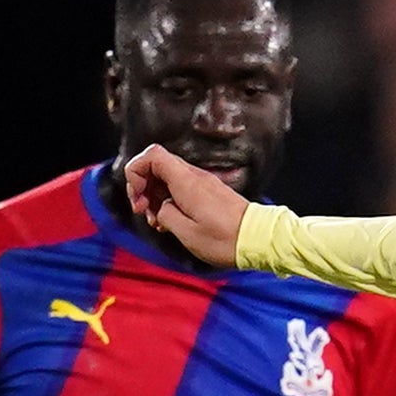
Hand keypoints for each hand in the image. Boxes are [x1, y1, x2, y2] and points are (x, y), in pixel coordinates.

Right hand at [122, 146, 249, 266]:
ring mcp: (203, 183)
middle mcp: (194, 176)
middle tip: (143, 211)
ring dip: (155, 196)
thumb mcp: (186, 232)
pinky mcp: (209, 192)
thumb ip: (164, 215)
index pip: (151, 155)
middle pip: (156, 165)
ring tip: (157, 221)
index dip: (136, 172)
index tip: (139, 199)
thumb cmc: (225, 240)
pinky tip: (171, 220)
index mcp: (186, 181)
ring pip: (167, 177)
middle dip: (143, 186)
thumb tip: (160, 208)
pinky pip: (181, 188)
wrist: (259, 240)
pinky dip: (170, 200)